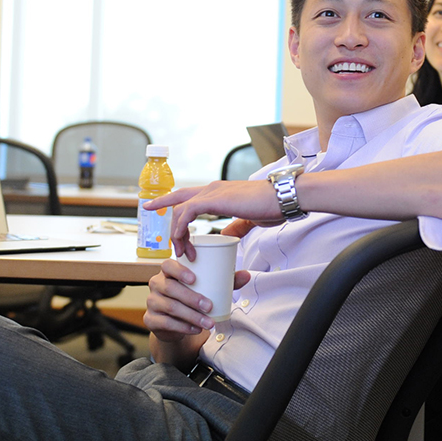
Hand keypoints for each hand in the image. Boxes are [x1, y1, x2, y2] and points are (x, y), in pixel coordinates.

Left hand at [143, 180, 282, 258]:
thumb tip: (226, 235)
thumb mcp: (249, 219)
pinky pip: (188, 212)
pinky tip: (183, 239)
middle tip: (160, 230)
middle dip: (163, 210)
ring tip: (182, 251)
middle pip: (178, 198)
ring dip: (177, 232)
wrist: (282, 198)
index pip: (188, 195)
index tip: (158, 211)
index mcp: (218, 192)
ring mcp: (212, 192)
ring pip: (181, 209)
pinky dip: (182, 227)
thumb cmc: (271, 206)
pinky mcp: (215, 199)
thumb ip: (236, 226)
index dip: (172, 202)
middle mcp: (211, 189)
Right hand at [144, 258, 251, 341]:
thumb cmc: (191, 298)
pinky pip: (166, 322)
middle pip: (170, 288)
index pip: (168, 265)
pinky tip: (196, 329)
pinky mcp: (151, 319)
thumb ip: (225, 281)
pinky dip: (183, 327)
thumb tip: (246, 275)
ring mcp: (152, 302)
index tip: (194, 278)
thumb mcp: (206, 288)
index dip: (179, 270)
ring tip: (208, 322)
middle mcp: (157, 284)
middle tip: (209, 306)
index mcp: (168, 272)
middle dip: (191, 298)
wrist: (175, 323)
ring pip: (170, 307)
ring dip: (191, 316)